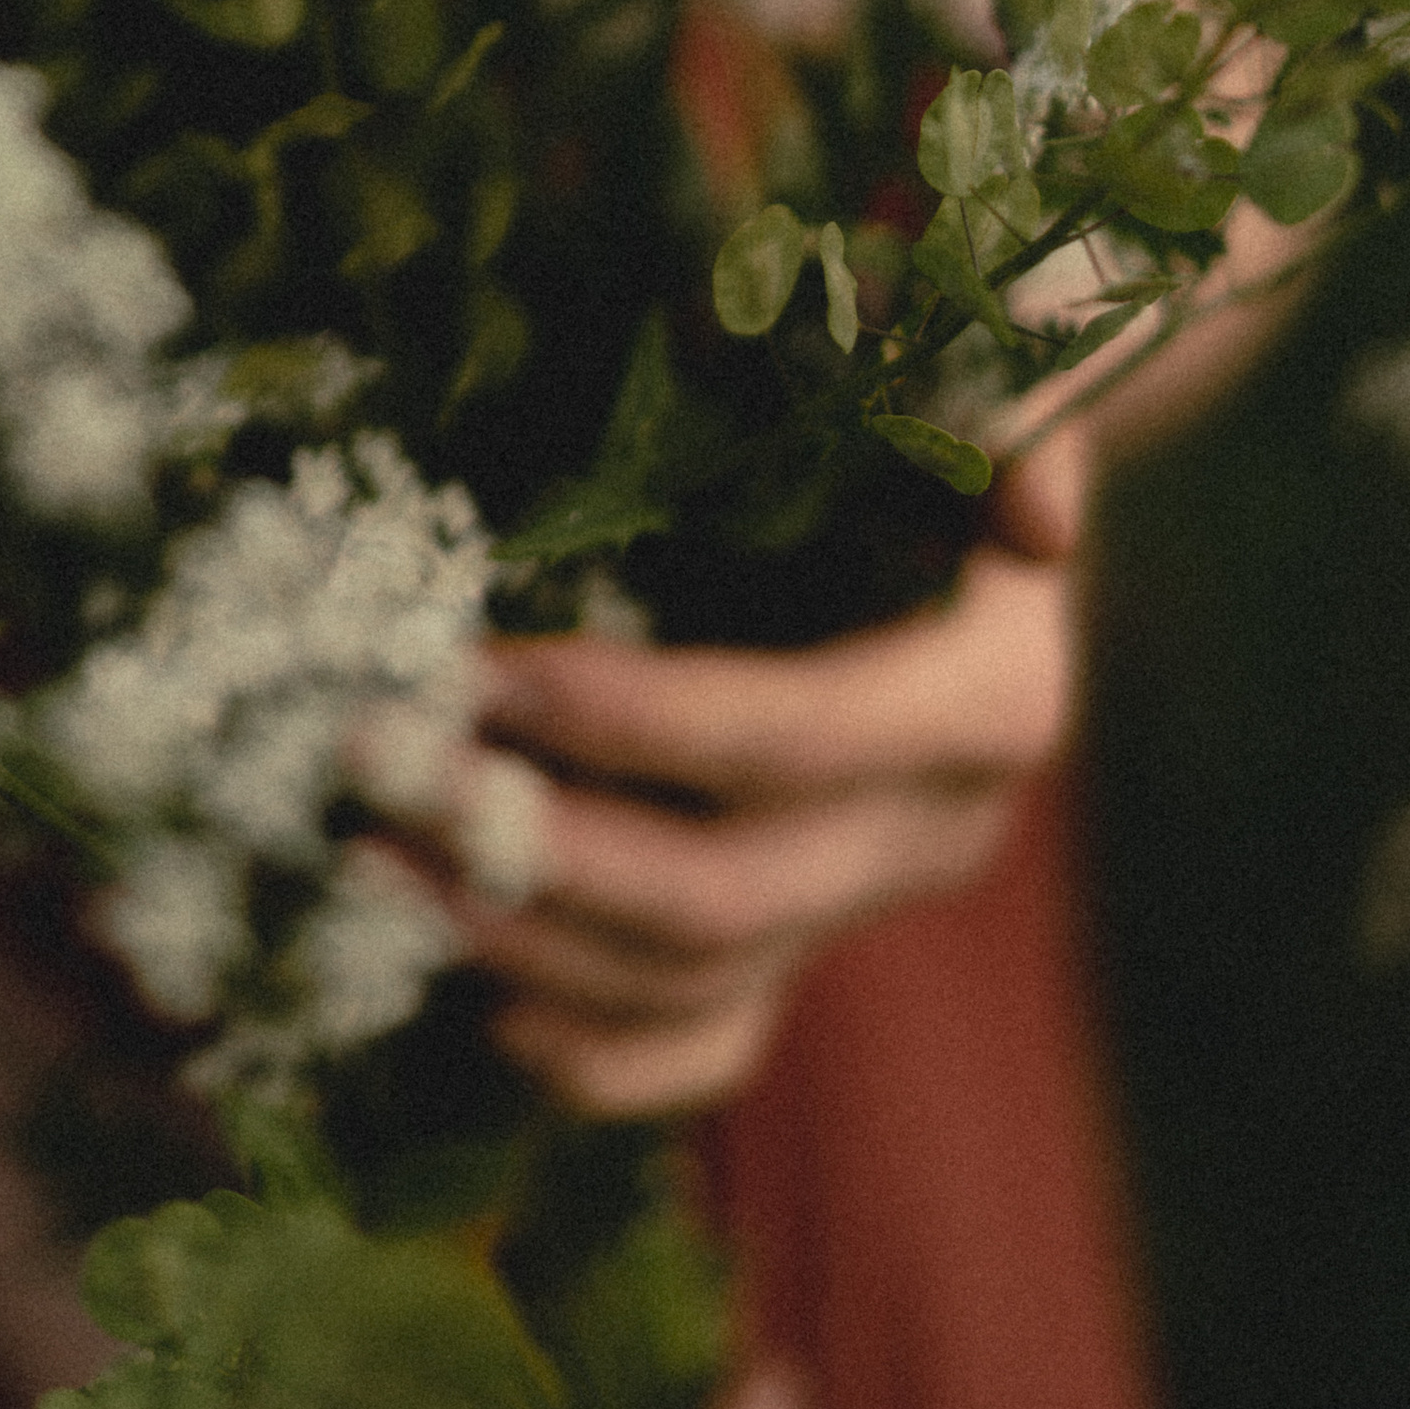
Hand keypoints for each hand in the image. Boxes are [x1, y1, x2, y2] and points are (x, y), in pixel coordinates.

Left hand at [383, 430, 1088, 1118]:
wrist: (965, 478)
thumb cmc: (942, 382)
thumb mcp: (990, 353)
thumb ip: (1000, 405)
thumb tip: (1038, 515)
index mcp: (987, 697)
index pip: (791, 739)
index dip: (630, 721)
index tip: (479, 669)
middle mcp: (934, 825)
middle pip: (720, 896)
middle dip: (531, 842)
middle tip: (373, 765)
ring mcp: (865, 899)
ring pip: (692, 988)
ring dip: (521, 939)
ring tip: (371, 854)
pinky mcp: (807, 937)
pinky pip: (707, 1047)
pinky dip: (595, 1055)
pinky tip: (482, 1005)